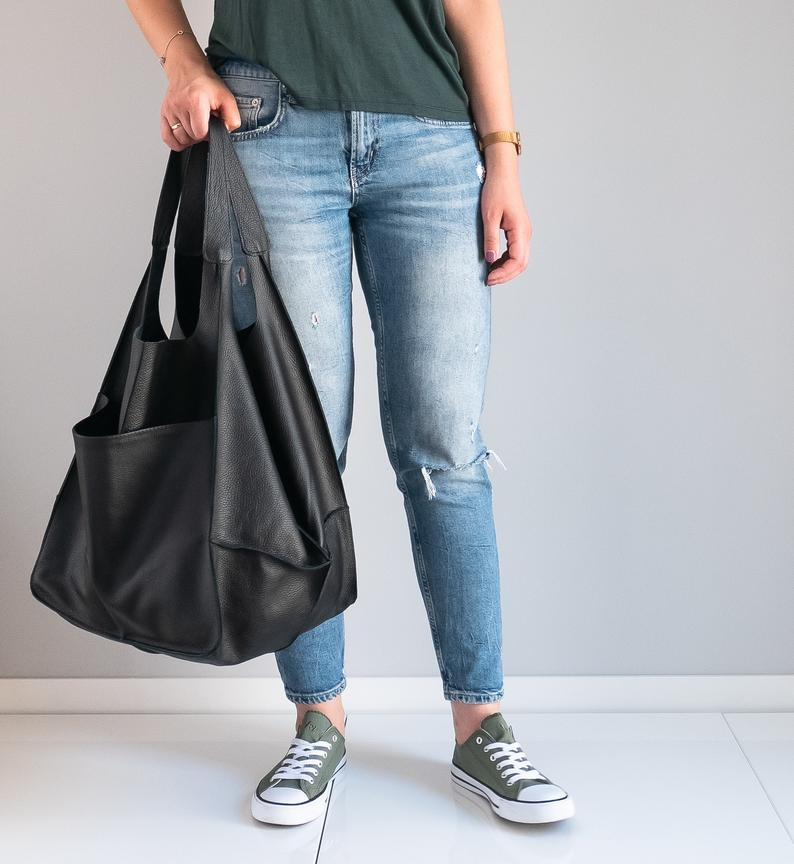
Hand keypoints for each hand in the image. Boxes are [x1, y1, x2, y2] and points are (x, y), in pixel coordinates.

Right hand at [160, 58, 240, 150]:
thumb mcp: (226, 97)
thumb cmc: (206, 83)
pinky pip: (166, 137)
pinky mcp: (164, 112)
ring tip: (195, 126)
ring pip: (179, 138)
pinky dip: (175, 141)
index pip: (200, 133)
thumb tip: (228, 131)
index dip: (208, 134)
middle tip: (204, 123)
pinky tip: (183, 135)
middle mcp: (179, 105)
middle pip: (190, 137)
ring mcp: (170, 109)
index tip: (211, 125)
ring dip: (189, 138)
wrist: (187, 68)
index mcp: (195, 102)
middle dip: (200, 135)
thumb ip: (232, 117)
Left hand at [480, 148, 531, 284]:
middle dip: (506, 275)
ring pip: (520, 260)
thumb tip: (490, 260)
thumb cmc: (495, 191)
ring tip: (490, 274)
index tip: (488, 278)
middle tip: (488, 280)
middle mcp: (526, 233)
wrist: (502, 174)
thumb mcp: (489, 216)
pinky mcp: (519, 231)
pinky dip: (506, 261)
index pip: (517, 261)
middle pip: (521, 264)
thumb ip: (490, 239)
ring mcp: (524, 233)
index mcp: (521, 230)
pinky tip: (494, 263)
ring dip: (507, 270)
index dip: (503, 273)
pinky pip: (516, 252)